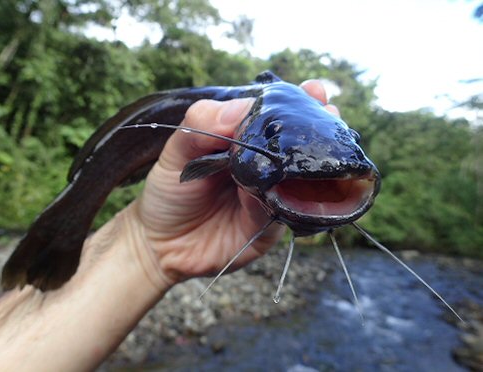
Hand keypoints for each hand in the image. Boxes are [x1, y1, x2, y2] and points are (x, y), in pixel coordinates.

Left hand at [126, 79, 338, 287]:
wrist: (160, 243)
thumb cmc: (169, 191)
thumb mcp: (177, 151)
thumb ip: (202, 125)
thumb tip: (241, 108)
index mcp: (245, 142)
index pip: (277, 117)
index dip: (298, 103)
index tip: (314, 90)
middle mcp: (265, 168)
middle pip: (301, 146)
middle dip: (321, 127)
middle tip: (329, 114)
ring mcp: (271, 198)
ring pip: (304, 180)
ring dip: (319, 164)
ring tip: (329, 146)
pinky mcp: (270, 227)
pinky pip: (286, 212)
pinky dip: (288, 199)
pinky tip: (288, 187)